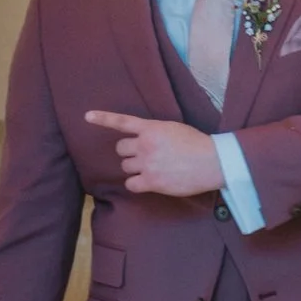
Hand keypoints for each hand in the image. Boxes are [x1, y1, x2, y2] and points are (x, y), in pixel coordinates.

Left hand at [85, 111, 224, 197]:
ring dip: (134, 168)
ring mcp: (147, 164)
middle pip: (121, 149)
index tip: (87, 116)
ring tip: (151, 168)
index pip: (122, 122)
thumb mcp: (173, 128)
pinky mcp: (151, 181)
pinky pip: (130, 184)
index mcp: (151, 128)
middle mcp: (145, 145)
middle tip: (144, 156)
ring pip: (125, 166)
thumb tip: (144, 139)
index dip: (103, 119)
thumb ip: (155, 132)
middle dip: (129, 152)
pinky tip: (147, 182)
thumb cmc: (197, 144)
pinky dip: (136, 184)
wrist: (212, 161)